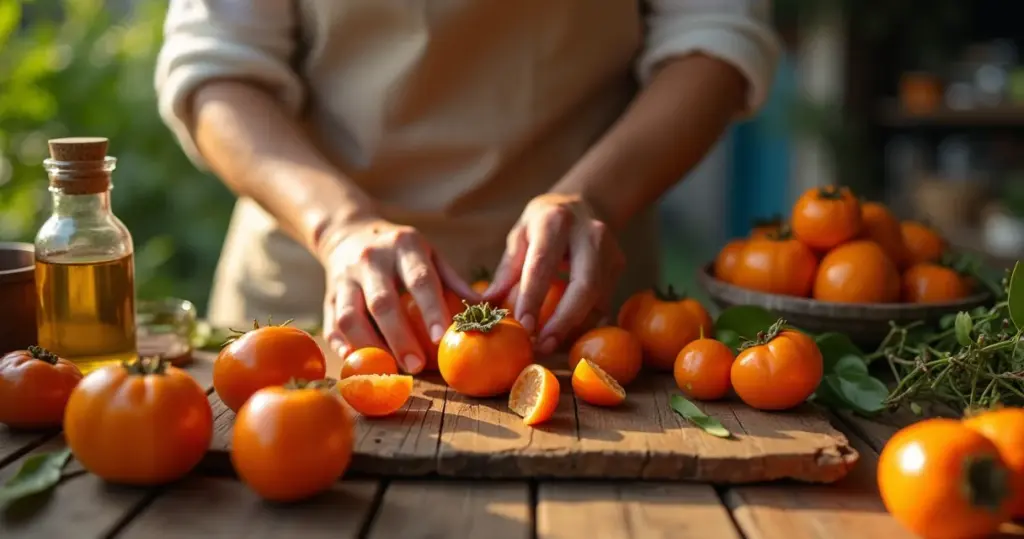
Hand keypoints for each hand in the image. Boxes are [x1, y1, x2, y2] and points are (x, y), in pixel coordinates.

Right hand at [319, 219, 476, 372]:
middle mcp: (371, 259)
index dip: (430, 309)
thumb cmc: (401, 252)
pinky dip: (343, 348)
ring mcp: (344, 277)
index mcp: (404, 246)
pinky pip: (332, 325)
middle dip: (400, 338)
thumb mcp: (429, 254)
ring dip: (369, 347)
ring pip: (350, 317)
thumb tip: (486, 309)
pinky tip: (358, 364)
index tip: (441, 337)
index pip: (419, 279)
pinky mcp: (327, 296)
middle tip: (416, 366)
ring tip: (388, 370)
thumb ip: (453, 281)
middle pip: (382, 303)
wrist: (349, 233)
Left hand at [484, 193, 623, 353]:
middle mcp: (589, 234)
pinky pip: (604, 302)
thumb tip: (487, 304)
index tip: (523, 326)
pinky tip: (567, 335)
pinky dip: (585, 323)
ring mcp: (610, 250)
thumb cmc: (544, 222)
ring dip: (575, 327)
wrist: (584, 203)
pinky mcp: (619, 266)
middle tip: (544, 346)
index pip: (543, 265)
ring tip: (551, 345)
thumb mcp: (520, 235)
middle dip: (564, 321)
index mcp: (556, 222)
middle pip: (584, 285)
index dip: (533, 298)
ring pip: (598, 298)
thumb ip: (508, 270)